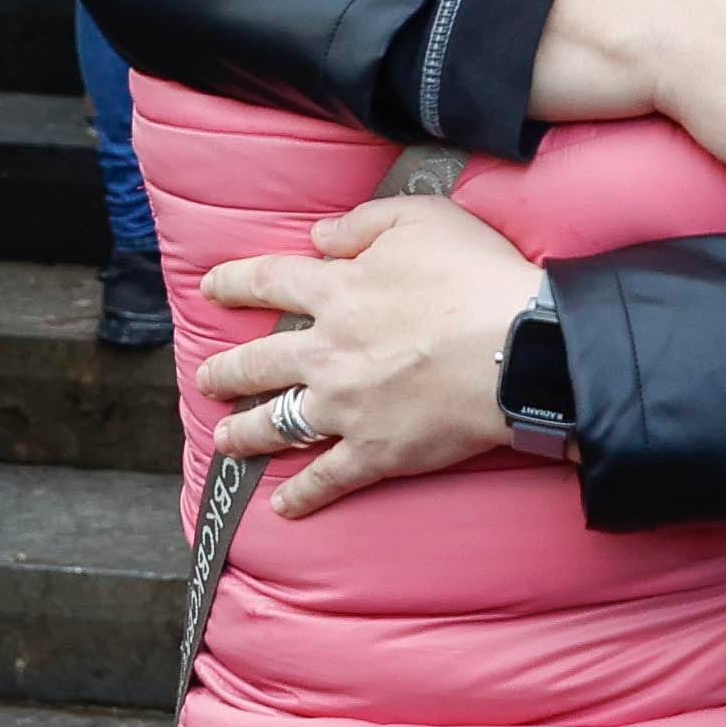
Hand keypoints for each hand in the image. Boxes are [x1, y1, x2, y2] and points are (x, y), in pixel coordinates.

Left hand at [195, 196, 534, 516]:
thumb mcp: (420, 219)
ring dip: (245, 432)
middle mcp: (326, 351)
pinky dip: (303, 495)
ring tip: (223, 439)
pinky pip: (328, 478)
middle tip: (206, 379)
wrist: (519, 350)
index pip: (267, 281)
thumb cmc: (475, 277)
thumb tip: (318, 237)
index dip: (233, 283)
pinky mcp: (375, 451)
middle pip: (258, 362)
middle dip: (226, 372)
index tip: (211, 288)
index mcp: (335, 292)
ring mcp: (345, 407)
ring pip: (278, 422)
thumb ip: (361, 223)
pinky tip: (284, 507)